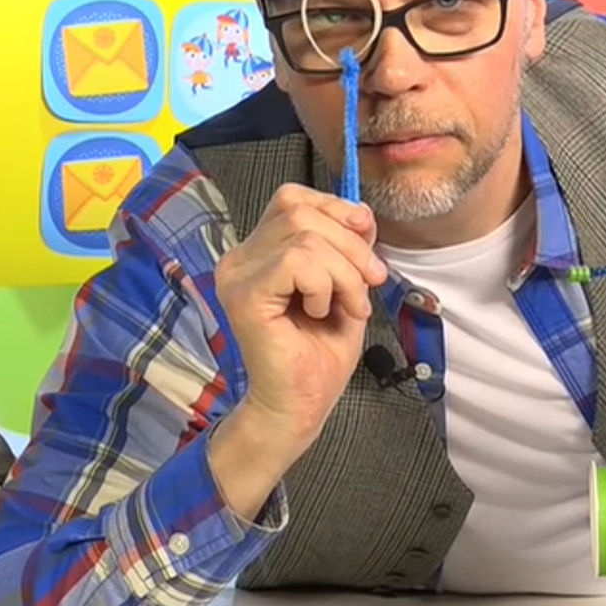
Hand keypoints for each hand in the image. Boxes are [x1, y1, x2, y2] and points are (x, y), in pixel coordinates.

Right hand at [213, 185, 386, 452]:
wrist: (301, 406)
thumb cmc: (319, 353)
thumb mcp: (346, 284)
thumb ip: (348, 245)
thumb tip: (361, 213)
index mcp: (257, 251)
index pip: (292, 198)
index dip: (334, 209)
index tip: (365, 241)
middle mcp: (239, 258)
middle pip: (301, 212)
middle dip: (350, 246)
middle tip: (368, 287)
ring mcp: (236, 276)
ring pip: (305, 236)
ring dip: (345, 273)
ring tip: (348, 307)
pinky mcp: (244, 297)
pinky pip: (297, 261)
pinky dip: (324, 285)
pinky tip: (320, 313)